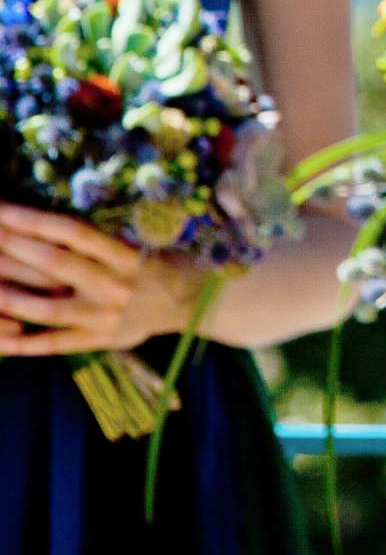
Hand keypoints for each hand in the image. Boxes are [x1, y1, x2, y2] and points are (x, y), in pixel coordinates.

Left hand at [0, 204, 203, 355]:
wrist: (198, 305)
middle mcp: (113, 286)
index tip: (4, 210)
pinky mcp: (98, 341)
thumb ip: (97, 245)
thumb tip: (44, 228)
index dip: (36, 220)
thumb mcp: (137, 247)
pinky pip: (54, 344)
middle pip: (55, 265)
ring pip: (48, 308)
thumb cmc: (164, 266)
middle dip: (13, 247)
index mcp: (125, 258)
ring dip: (9, 296)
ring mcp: (103, 318)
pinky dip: (22, 343)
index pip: (74, 234)